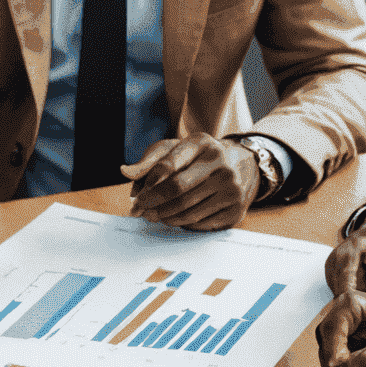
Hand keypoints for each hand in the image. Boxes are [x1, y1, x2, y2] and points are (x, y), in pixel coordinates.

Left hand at [124, 135, 261, 229]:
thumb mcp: (174, 150)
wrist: (240, 166)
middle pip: (178, 188)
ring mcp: (231, 185)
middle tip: (141, 212)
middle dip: (154, 203)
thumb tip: (125, 172)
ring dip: (165, 217)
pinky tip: (174, 219)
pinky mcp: (236, 207)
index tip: (136, 198)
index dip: (149, 183)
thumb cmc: (198, 158)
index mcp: (202, 142)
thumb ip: (148, 162)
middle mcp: (220, 161)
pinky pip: (202, 222)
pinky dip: (184, 224)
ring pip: (189, 209)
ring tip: (153, 216)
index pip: (169, 163)